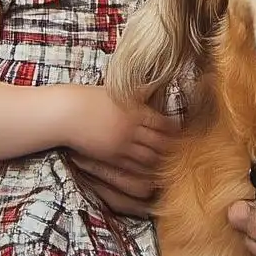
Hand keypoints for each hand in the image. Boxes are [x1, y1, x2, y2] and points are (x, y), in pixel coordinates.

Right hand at [62, 86, 178, 213]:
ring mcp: (122, 144)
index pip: (165, 124)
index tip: (186, 136)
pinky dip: (144, 171)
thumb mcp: (123, 91)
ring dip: (161, 163)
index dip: (176, 131)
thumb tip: (163, 80)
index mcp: (138, 110)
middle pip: (160, 143)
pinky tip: (152, 175)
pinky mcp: (111, 157)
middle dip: (172, 150)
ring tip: (172, 168)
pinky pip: (132, 168)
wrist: (70, 113)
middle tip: (185, 156)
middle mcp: (133, 128)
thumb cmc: (95, 98)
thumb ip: (144, 91)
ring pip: (149, 158)